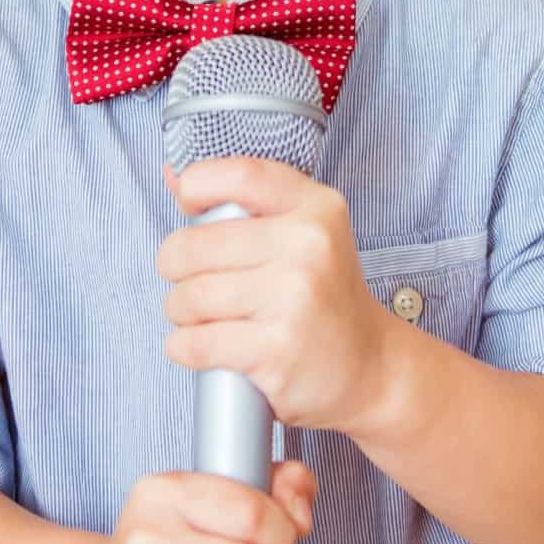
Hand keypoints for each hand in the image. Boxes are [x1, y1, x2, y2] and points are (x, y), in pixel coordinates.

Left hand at [158, 157, 392, 433]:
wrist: (370, 369)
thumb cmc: (325, 299)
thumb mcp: (304, 235)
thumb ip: (244, 200)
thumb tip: (174, 176)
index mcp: (317, 210)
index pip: (239, 175)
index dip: (196, 185)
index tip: (187, 205)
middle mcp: (309, 247)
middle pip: (194, 245)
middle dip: (174, 268)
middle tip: (190, 281)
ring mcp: (294, 299)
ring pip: (189, 297)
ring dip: (179, 312)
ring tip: (199, 317)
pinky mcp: (276, 350)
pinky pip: (195, 342)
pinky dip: (183, 347)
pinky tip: (198, 345)